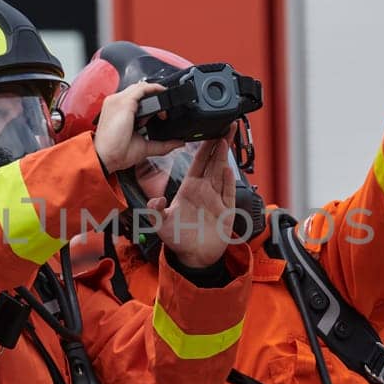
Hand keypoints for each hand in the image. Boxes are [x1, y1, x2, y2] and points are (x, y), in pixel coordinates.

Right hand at [93, 82, 185, 172]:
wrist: (105, 157)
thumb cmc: (116, 153)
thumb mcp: (144, 147)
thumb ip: (163, 144)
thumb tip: (178, 143)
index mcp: (118, 112)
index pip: (135, 100)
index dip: (151, 105)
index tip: (161, 115)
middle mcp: (116, 103)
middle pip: (139, 93)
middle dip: (155, 100)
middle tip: (164, 115)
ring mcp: (118, 100)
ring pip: (140, 88)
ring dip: (156, 95)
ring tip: (165, 110)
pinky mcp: (124, 102)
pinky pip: (142, 88)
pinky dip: (154, 89)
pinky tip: (163, 93)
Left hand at [151, 137, 235, 268]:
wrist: (193, 257)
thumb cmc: (177, 239)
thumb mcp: (161, 224)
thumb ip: (155, 210)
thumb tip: (156, 199)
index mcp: (189, 188)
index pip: (198, 162)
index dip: (203, 147)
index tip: (208, 132)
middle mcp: (204, 190)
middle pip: (213, 161)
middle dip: (219, 143)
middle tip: (225, 126)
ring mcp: (216, 199)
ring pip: (222, 173)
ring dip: (224, 156)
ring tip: (226, 140)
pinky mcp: (225, 211)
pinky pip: (228, 193)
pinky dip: (228, 181)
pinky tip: (228, 170)